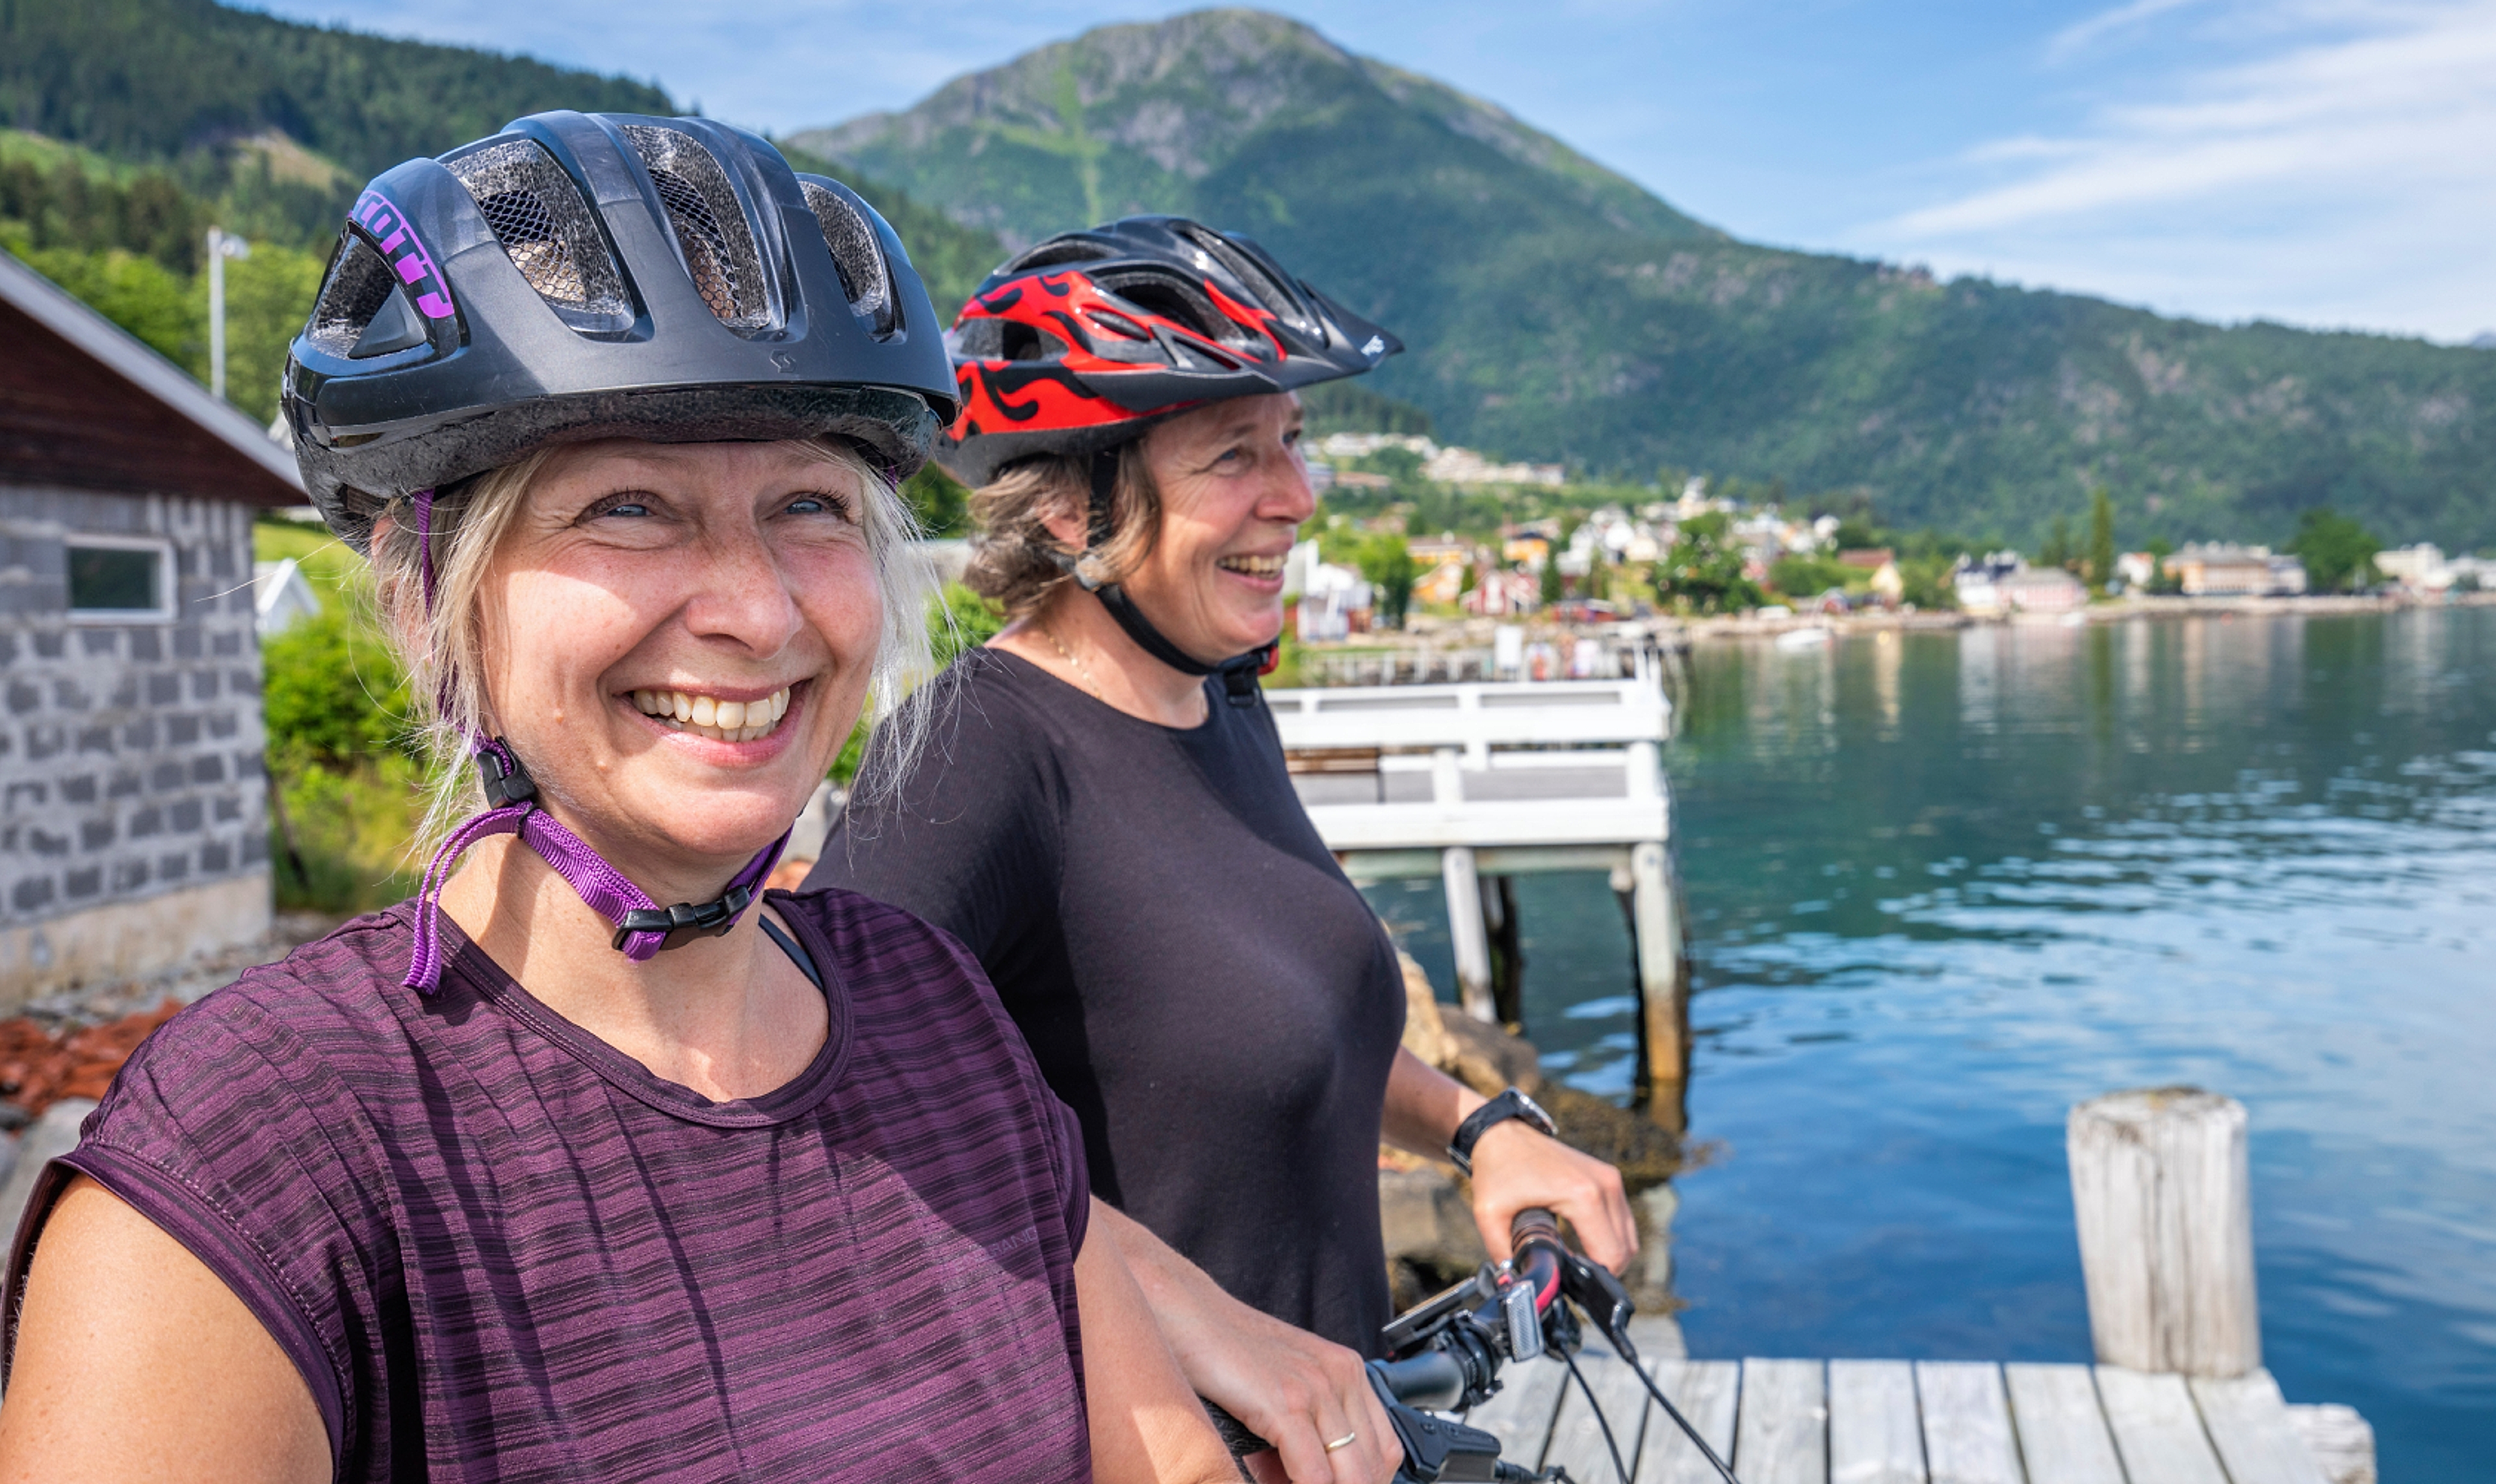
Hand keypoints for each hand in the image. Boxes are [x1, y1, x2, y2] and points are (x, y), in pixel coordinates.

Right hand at [1177, 1301, 1397, 1483]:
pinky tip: (1271, 1483)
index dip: (1367, 1480)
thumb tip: (1307, 1477)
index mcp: (1347, 1370)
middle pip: (1373, 1465)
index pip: (1384, 1448)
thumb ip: (1305, 1426)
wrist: (1186, 1310)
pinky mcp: (1284, 1402)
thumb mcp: (1284, 1382)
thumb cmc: (1226, 1348)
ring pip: (1350, 1475)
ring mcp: (1315, 1388)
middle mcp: (1341, 1376)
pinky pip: (1312, 1474)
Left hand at [1466, 1119, 1637, 1272]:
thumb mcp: (1490, 1216)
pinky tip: (1584, 1242)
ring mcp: (1611, 1178)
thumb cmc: (1496, 1170)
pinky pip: (1622, 1220)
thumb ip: (1504, 1256)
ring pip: (1628, 1237)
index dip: (1593, 1280)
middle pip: (1625, 1250)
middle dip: (1603, 1271)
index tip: (1570, 1284)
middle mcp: (1605, 1185)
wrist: (1501, 1133)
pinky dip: (1610, 1237)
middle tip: (1572, 1277)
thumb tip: (1517, 1286)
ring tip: (1578, 1262)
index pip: (1610, 1256)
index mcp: (1583, 1196)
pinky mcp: (1609, 1176)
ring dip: (1610, 1255)